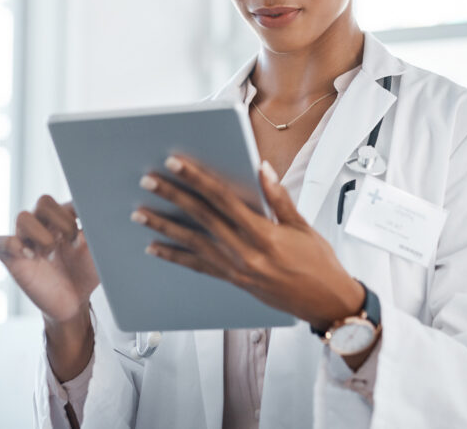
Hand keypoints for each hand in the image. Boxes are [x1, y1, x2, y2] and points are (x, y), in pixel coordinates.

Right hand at [0, 195, 99, 380]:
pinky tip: (30, 256)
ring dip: (41, 235)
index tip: (87, 231)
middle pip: (43, 201)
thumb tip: (104, 210)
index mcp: (62, 218)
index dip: (76, 210)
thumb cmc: (86, 273)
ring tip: (50, 254)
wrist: (74, 303)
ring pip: (23, 217)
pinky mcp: (11, 258)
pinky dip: (11, 243)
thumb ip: (99, 230)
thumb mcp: (99, 250)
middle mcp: (42, 225)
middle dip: (61, 220)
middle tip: (73, 242)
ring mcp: (25, 240)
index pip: (65, 198)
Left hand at [133, 155, 363, 329]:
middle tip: (149, 181)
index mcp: (264, 233)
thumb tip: (261, 169)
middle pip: (201, 217)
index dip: (197, 179)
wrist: (326, 303)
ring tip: (140, 213)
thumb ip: (278, 197)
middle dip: (172, 196)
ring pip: (192, 243)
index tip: (176, 164)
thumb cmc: (319, 264)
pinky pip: (197, 267)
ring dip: (163, 226)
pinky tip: (155, 248)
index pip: (222, 198)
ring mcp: (236, 269)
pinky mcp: (233, 281)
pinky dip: (174, 257)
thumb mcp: (303, 226)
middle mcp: (245, 252)